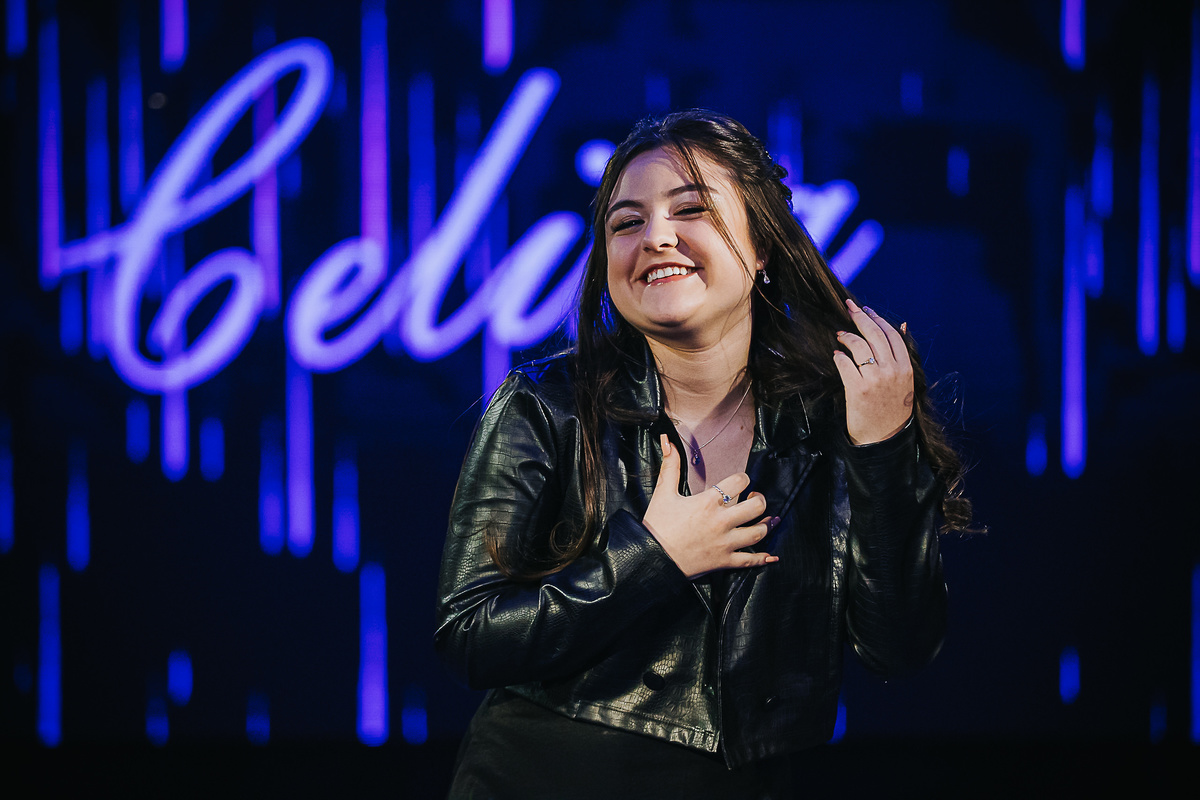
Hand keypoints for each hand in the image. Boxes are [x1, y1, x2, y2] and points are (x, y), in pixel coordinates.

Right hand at [641, 435, 779, 578]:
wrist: (651, 558)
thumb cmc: (657, 526)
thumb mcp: (663, 493)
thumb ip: (670, 466)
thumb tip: (667, 441)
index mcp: (708, 502)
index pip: (739, 482)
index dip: (743, 479)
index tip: (740, 482)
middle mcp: (721, 521)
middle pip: (755, 507)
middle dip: (759, 501)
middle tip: (755, 499)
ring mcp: (725, 543)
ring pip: (757, 533)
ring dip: (765, 525)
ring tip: (764, 521)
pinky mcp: (724, 561)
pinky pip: (749, 560)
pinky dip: (762, 559)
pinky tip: (770, 556)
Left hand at [833, 299, 914, 444]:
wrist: (883, 439)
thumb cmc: (893, 410)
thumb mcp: (905, 381)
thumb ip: (901, 355)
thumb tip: (902, 324)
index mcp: (906, 368)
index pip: (892, 334)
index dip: (877, 318)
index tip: (866, 310)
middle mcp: (892, 371)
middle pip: (874, 334)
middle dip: (860, 317)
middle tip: (848, 308)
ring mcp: (875, 380)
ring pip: (859, 346)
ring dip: (847, 336)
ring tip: (840, 335)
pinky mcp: (858, 389)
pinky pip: (845, 364)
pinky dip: (839, 357)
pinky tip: (837, 355)